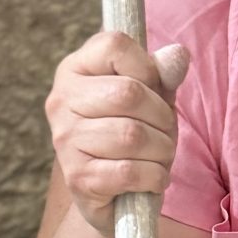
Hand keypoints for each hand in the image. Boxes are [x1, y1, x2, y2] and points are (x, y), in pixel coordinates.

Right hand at [45, 32, 191, 237]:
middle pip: (128, 93)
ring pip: (132, 136)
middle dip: (162, 117)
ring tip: (159, 156)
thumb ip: (163, 75)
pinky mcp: (77, 179)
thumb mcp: (152, 97)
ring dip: (162, 150)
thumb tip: (177, 56)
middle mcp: (61, 101)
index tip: (153, 89)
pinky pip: (129, 172)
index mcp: (74, 69)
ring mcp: (64, 141)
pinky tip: (151, 178)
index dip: (148, 67)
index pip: (114, 45)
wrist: (110, 192)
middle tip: (164, 132)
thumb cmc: (132, 132)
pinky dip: (154, 177)